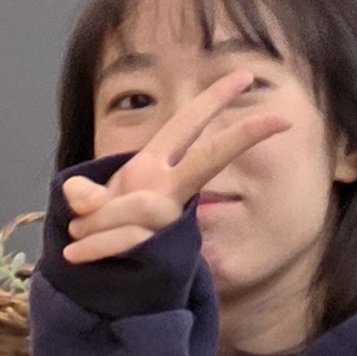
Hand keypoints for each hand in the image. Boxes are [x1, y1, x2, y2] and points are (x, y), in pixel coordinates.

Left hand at [61, 69, 290, 266]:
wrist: (103, 280)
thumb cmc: (102, 231)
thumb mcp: (89, 205)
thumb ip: (86, 194)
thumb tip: (80, 197)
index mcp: (156, 167)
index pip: (187, 125)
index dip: (215, 100)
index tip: (247, 76)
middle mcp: (170, 191)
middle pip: (208, 158)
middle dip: (241, 137)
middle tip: (280, 118)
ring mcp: (168, 221)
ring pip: (146, 208)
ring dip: (100, 221)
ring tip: (76, 233)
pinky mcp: (160, 251)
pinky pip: (127, 242)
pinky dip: (95, 248)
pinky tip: (76, 254)